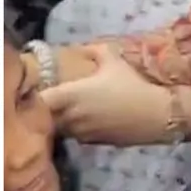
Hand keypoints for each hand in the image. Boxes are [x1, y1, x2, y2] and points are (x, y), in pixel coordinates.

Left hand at [42, 44, 170, 144]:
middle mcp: (71, 117)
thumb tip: (81, 47)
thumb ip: (93, 51)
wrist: (157, 115)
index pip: (39, 100)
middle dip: (45, 109)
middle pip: (45, 117)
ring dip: (59, 120)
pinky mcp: (93, 143)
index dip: (34, 95)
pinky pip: (75, 136)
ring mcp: (81, 133)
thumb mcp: (113, 61)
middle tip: (50, 98)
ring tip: (66, 108)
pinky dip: (75, 128)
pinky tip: (85, 118)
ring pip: (60, 128)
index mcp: (71, 95)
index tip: (37, 87)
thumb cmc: (132, 85)